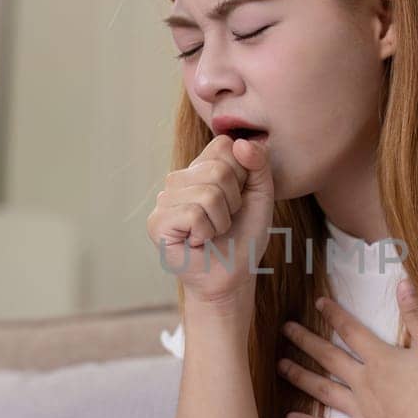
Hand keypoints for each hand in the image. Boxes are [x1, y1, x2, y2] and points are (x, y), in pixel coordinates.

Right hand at [145, 134, 274, 307]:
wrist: (233, 275)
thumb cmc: (244, 235)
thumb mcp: (261, 194)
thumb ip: (258, 163)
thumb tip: (240, 142)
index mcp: (200, 167)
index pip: (224, 145)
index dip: (242, 174)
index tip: (238, 199)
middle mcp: (178, 179)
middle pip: (219, 170)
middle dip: (234, 202)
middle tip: (225, 221)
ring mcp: (164, 200)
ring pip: (208, 194)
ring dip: (221, 221)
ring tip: (212, 232)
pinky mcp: (157, 222)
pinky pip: (194, 214)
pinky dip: (207, 232)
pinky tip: (198, 242)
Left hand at [278, 280, 417, 417]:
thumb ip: (416, 315)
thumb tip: (404, 282)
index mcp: (379, 359)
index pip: (351, 331)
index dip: (335, 315)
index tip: (318, 303)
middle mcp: (362, 381)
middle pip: (328, 358)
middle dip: (306, 341)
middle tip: (285, 329)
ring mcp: (359, 409)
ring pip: (322, 390)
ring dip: (300, 376)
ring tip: (280, 366)